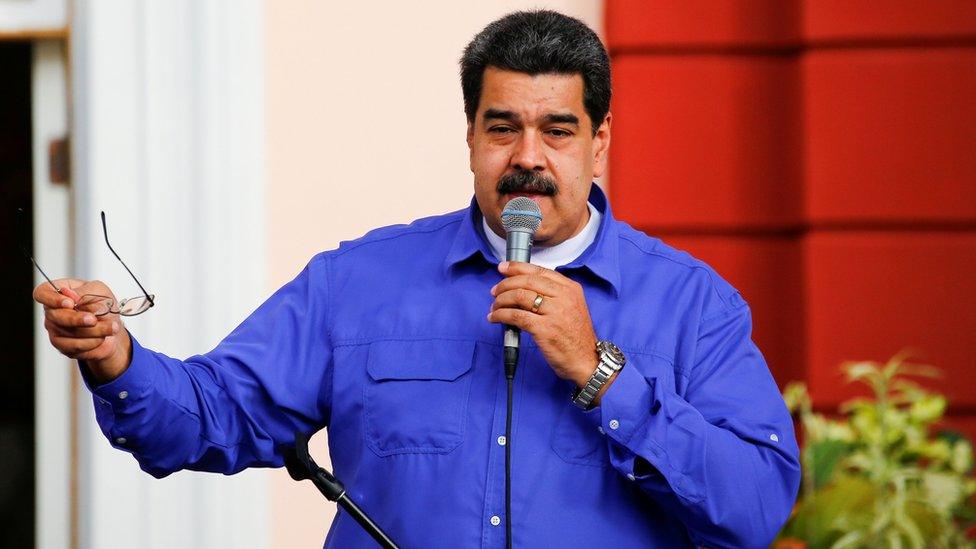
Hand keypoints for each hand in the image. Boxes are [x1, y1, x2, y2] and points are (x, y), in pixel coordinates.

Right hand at [33, 278, 131, 383]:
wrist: (111, 325)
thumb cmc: (101, 303)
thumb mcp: (99, 290)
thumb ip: (85, 293)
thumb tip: (73, 298)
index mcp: (58, 292)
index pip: (42, 293)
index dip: (52, 299)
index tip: (70, 303)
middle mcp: (52, 312)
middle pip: (54, 317)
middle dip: (77, 319)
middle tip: (94, 320)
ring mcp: (55, 330)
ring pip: (68, 334)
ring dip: (93, 332)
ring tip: (111, 328)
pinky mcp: (63, 347)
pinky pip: (75, 348)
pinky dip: (93, 343)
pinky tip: (103, 337)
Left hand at [487, 261, 597, 386]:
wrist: (586, 361)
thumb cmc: (576, 336)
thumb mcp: (572, 306)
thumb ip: (554, 294)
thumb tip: (523, 285)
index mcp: (570, 288)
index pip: (539, 271)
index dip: (517, 268)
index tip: (503, 268)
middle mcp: (564, 297)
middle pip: (527, 281)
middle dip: (506, 284)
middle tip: (495, 291)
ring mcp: (554, 312)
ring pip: (519, 296)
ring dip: (501, 300)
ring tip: (495, 307)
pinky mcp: (544, 329)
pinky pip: (516, 316)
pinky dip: (501, 315)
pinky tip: (495, 318)